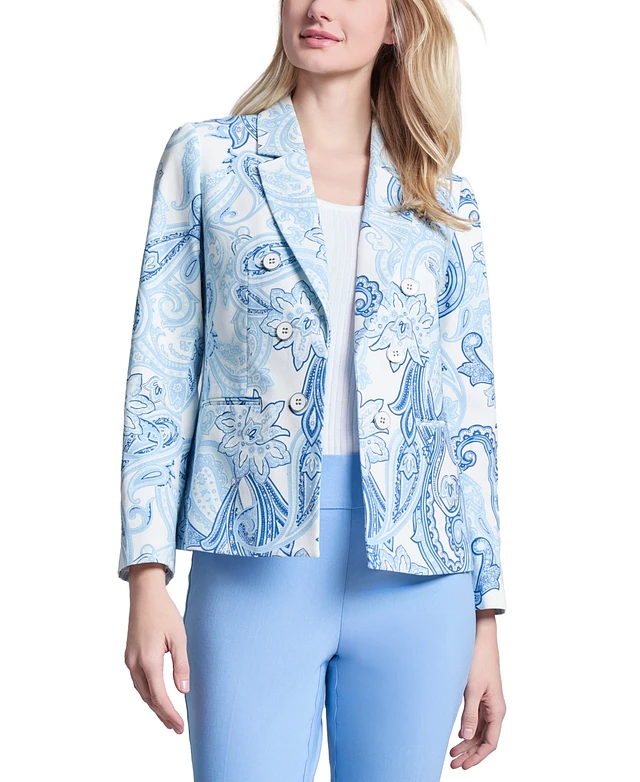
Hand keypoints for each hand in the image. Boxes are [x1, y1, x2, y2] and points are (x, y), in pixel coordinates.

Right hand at [123, 563, 189, 732]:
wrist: (144, 594)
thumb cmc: (164, 612)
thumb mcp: (179, 637)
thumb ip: (181, 665)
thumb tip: (183, 690)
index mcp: (148, 660)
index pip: (159, 696)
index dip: (170, 714)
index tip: (180, 726)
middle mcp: (135, 663)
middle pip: (148, 698)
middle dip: (162, 714)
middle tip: (175, 728)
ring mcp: (130, 660)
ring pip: (141, 691)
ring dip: (154, 705)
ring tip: (168, 717)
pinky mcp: (129, 655)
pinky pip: (138, 681)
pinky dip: (147, 693)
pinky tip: (156, 696)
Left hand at [449, 609, 505, 769]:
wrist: (481, 638)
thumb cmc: (478, 660)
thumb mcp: (472, 689)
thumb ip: (470, 714)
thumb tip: (467, 737)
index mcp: (497, 710)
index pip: (490, 743)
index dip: (477, 757)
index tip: (464, 766)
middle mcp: (495, 709)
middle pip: (484, 739)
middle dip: (470, 753)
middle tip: (453, 763)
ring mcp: (488, 702)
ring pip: (480, 730)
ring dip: (467, 743)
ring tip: (452, 754)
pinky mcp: (481, 695)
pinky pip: (477, 719)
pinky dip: (468, 729)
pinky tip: (458, 735)